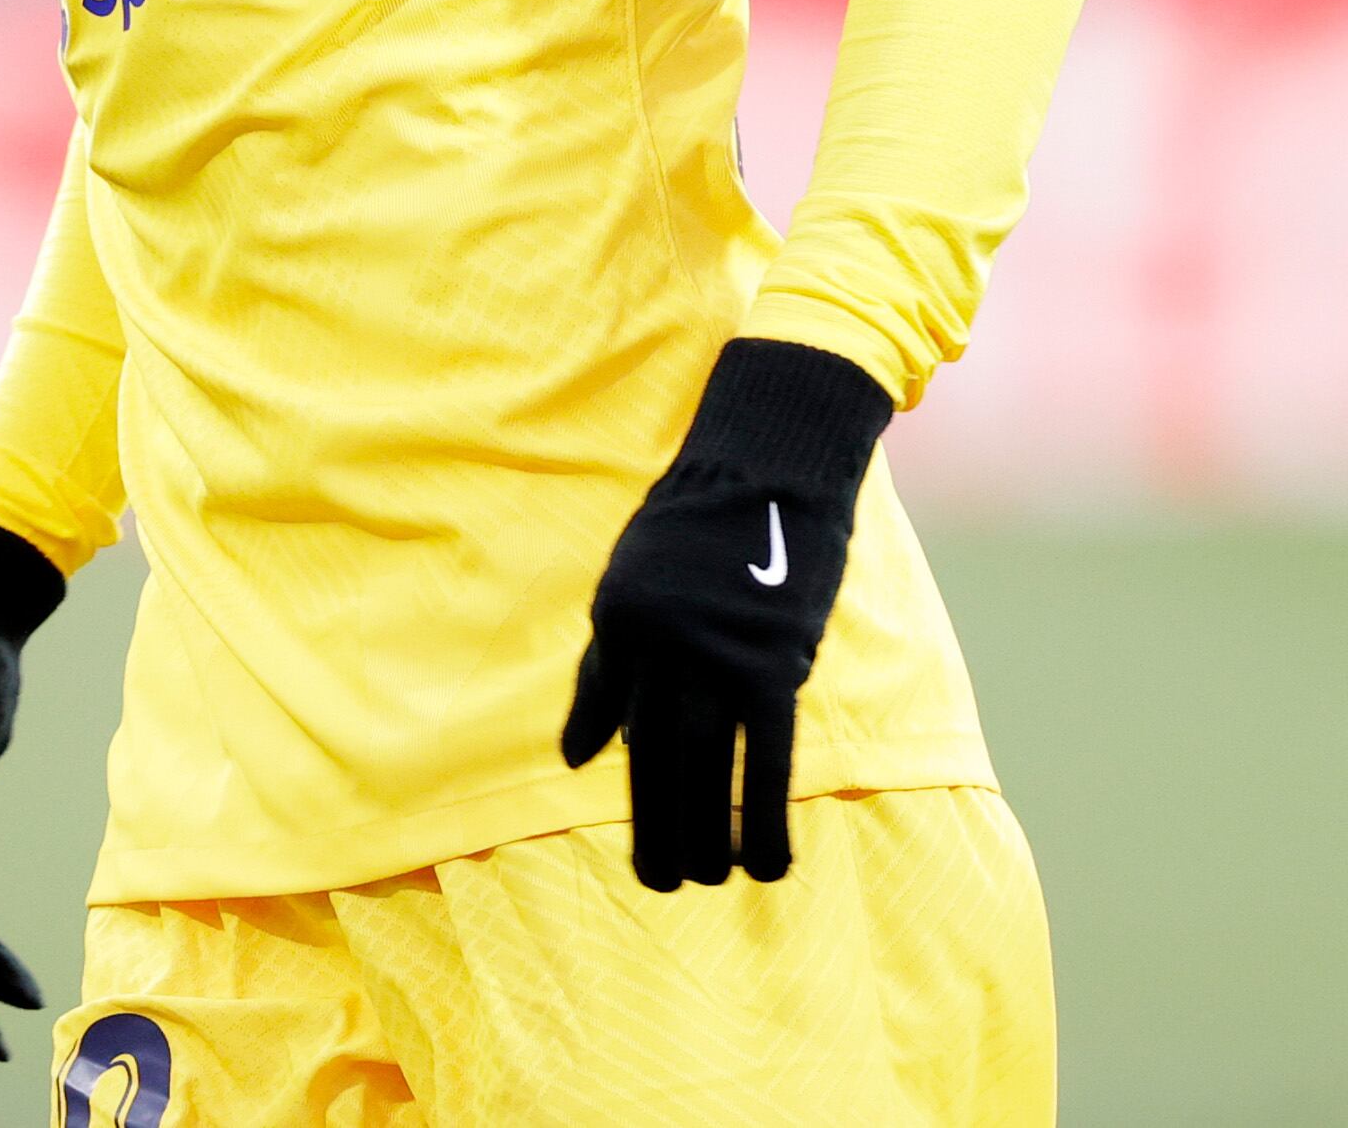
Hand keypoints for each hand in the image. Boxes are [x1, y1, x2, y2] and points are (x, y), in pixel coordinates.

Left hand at [558, 336, 893, 890]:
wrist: (769, 464)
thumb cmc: (703, 523)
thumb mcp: (633, 580)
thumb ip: (607, 668)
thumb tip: (576, 757)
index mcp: (618, 621)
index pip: (613, 720)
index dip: (624, 780)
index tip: (641, 828)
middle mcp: (656, 645)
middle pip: (653, 761)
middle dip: (656, 830)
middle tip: (665, 882)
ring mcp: (713, 657)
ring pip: (703, 771)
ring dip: (706, 837)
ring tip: (709, 880)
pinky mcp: (771, 665)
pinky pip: (766, 761)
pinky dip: (767, 818)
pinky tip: (767, 863)